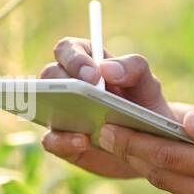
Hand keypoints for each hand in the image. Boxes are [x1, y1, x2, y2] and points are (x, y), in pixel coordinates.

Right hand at [39, 36, 172, 178]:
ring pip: (43, 106)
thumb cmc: (144, 106)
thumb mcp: (147, 84)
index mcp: (87, 63)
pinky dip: (63, 141)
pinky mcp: (62, 142)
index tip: (93, 75)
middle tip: (83, 93)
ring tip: (79, 119)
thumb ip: (134, 68)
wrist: (150, 144)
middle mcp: (68, 86)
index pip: (69, 49)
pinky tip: (83, 142)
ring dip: (57, 110)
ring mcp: (60, 114)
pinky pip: (52, 141)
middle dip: (62, 82)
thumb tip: (106, 69)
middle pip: (50, 74)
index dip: (75, 59)